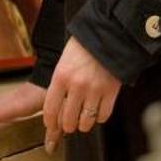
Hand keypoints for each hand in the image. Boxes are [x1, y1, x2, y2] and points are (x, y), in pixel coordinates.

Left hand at [42, 36, 120, 151]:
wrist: (107, 34)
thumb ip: (59, 83)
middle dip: (67, 126)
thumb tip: (57, 106)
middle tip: (69, 124)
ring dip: (83, 124)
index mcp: (61, 76)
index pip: (50, 109)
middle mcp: (76, 86)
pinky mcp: (111, 91)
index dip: (50, 122)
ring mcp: (95, 90)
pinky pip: (103, 115)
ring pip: (86, 122)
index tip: (51, 125)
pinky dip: (100, 117)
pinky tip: (97, 111)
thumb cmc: (83, 47)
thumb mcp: (63, 62)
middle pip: (68, 120)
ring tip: (83, 120)